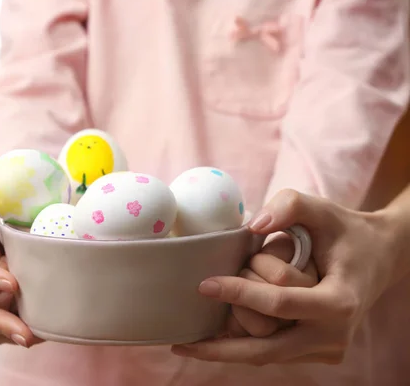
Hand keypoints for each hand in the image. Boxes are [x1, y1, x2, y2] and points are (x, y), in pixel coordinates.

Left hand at [172, 189, 395, 364]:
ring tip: (191, 343)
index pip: (279, 303)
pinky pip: (274, 353)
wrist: (379, 258)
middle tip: (181, 344)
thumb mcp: (321, 208)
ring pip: (268, 355)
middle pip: (268, 350)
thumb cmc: (344, 231)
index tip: (204, 284)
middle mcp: (334, 334)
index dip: (239, 293)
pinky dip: (245, 347)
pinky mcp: (318, 352)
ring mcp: (327, 349)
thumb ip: (288, 206)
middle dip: (222, 349)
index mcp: (339, 301)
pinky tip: (214, 342)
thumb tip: (252, 226)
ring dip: (230, 349)